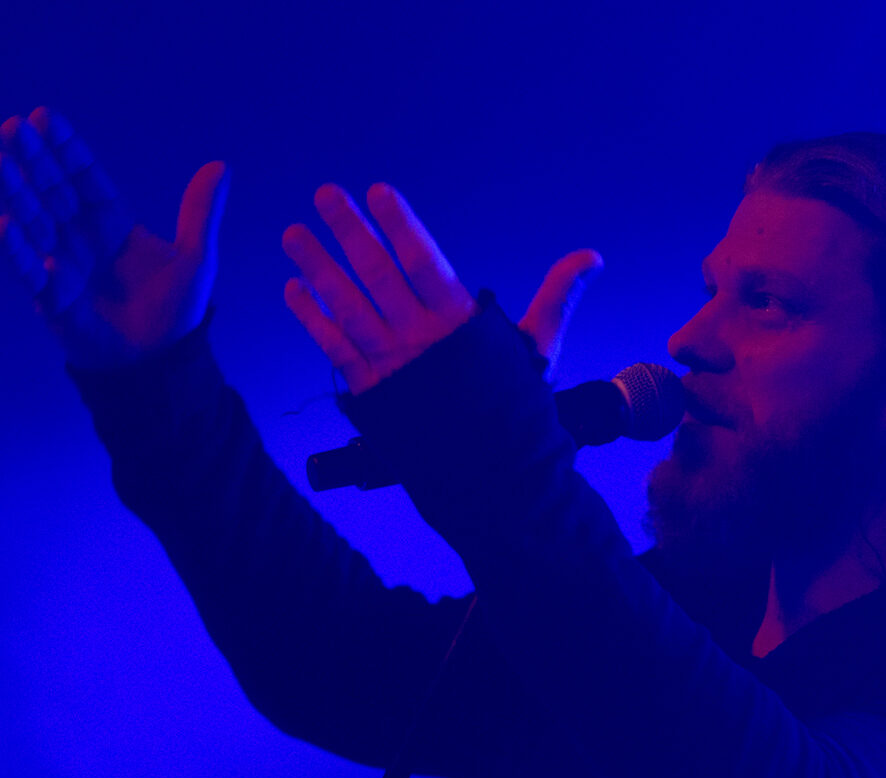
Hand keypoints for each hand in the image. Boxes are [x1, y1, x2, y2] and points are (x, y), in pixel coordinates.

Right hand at [0, 106, 230, 366]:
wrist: (161, 367)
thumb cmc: (176, 315)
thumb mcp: (196, 260)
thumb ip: (201, 214)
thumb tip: (221, 165)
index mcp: (115, 224)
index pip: (85, 178)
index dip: (66, 149)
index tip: (43, 117)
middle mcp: (83, 239)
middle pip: (53, 191)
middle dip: (33, 160)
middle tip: (11, 127)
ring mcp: (64, 266)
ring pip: (34, 222)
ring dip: (15, 194)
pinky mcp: (53, 299)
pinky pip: (30, 270)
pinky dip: (16, 251)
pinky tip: (2, 226)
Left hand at [281, 182, 601, 393]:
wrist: (495, 478)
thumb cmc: (518, 408)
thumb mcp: (541, 346)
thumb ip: (558, 295)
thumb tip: (591, 257)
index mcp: (460, 324)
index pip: (425, 261)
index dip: (401, 226)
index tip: (378, 192)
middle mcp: (421, 340)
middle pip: (378, 274)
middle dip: (349, 231)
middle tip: (324, 194)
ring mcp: (392, 367)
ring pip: (347, 307)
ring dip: (317, 269)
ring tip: (293, 235)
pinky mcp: (371, 393)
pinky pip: (335, 349)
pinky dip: (313, 319)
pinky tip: (294, 291)